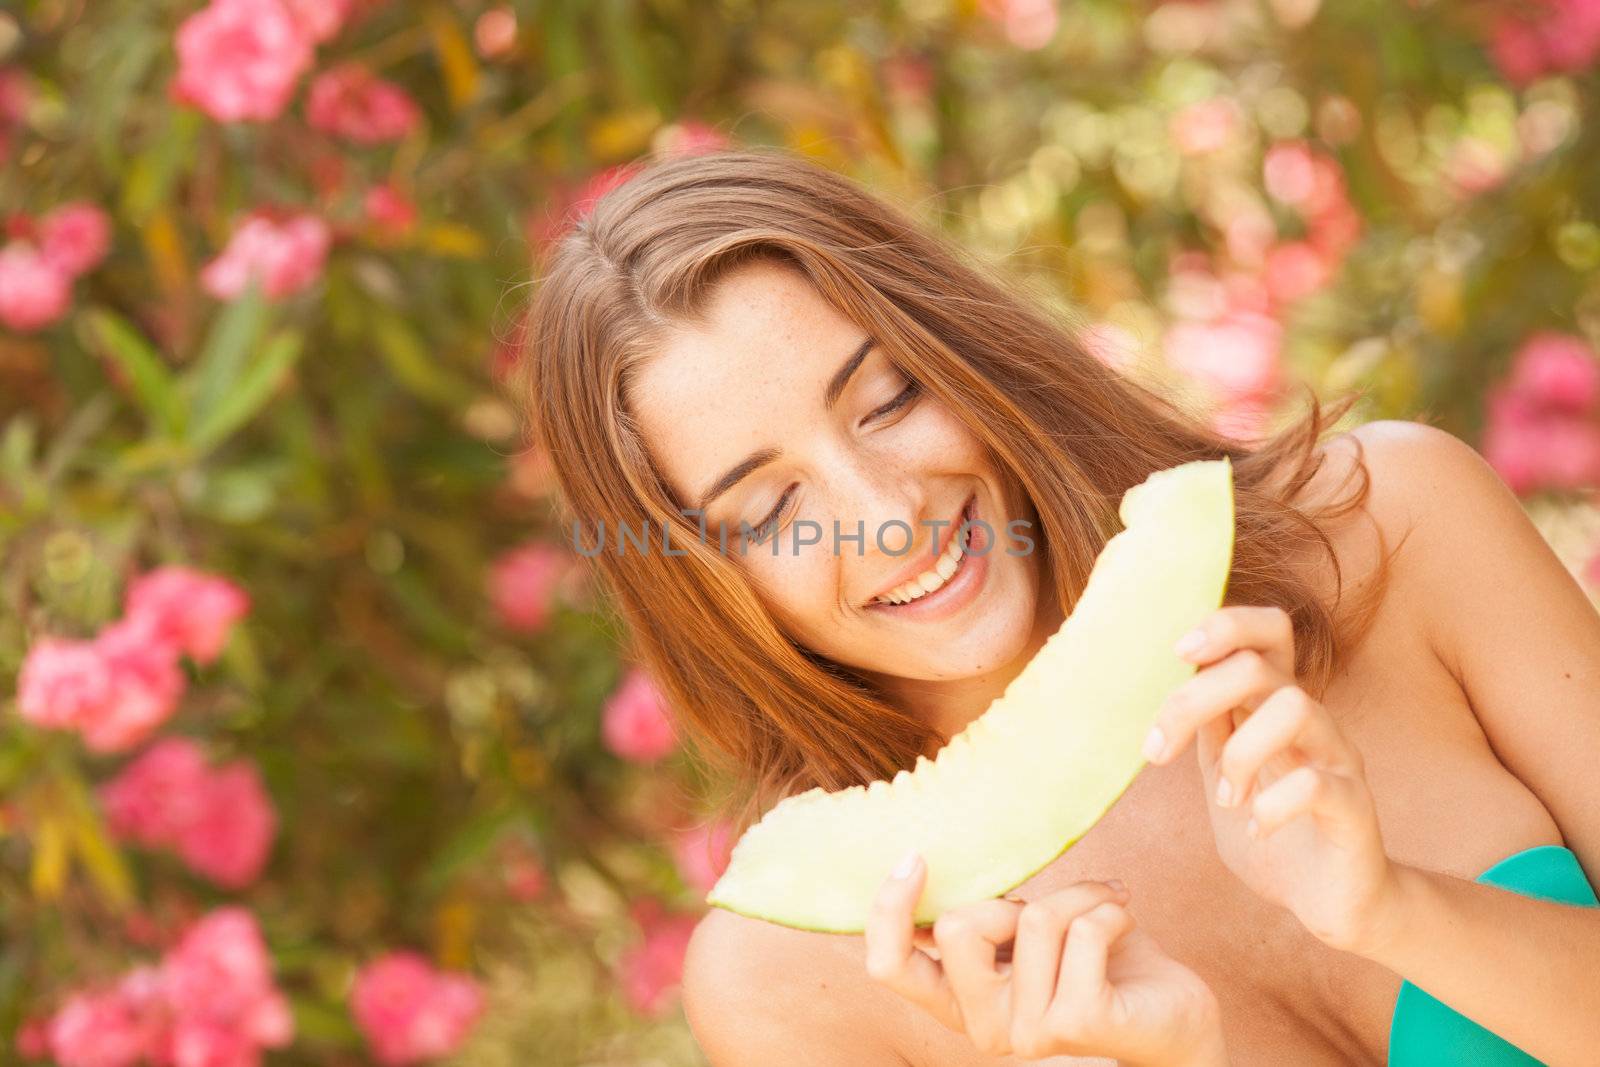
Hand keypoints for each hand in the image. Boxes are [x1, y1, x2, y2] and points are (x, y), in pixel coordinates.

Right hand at [864, 856, 1227, 1065]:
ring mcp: (1028, 1032)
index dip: (888, 910)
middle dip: (1012, 896)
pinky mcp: (1077, 1023)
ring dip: (1082, 894)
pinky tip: (1126, 924)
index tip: (916, 858)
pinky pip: (1085, 930)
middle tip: (1057, 906)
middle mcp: (984, 1027)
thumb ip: (987, 917)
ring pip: (1034, 918)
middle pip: (956, 927)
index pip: (889, 966)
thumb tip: (936, 858)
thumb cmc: (1101, 964)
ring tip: (1107, 906)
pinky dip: (1112, 909)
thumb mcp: (1030, 935)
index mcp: (962, 1002)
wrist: (1176, 1018)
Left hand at [1143, 605, 1403, 954]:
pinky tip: (1257, 829)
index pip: (1268, 630)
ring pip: (1295, 707)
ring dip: (1241, 753)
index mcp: (1275, 705)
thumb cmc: (1270, 831)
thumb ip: (1203, 725)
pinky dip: (1272, 807)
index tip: (1175, 653)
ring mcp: (1338, 759)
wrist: (1330, 901)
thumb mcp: (1220, 770)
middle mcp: (1312, 720)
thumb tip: (1156, 682)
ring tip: (1226, 797)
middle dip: (1194, 699)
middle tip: (1158, 751)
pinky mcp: (1355, 808)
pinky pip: (1316, 785)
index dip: (1224, 625)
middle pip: (1259, 666)